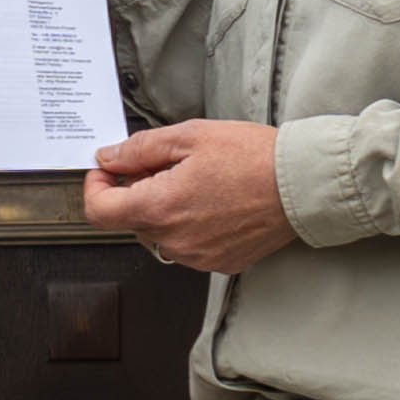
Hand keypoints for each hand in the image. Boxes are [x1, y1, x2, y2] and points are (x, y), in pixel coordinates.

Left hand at [81, 120, 294, 273]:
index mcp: (159, 208)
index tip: (108, 171)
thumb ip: (140, 149)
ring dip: (168, 208)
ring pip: (162, 232)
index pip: (99, 211)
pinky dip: (193, 224)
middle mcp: (174, 240)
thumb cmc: (255, 158)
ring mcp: (196, 256)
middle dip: (140, 190)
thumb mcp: (190, 137)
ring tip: (201, 181)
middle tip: (170, 164)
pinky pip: (190, 244)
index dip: (96, 187)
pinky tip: (217, 201)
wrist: (303, 185)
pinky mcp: (219, 263)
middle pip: (133, 218)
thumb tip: (109, 158)